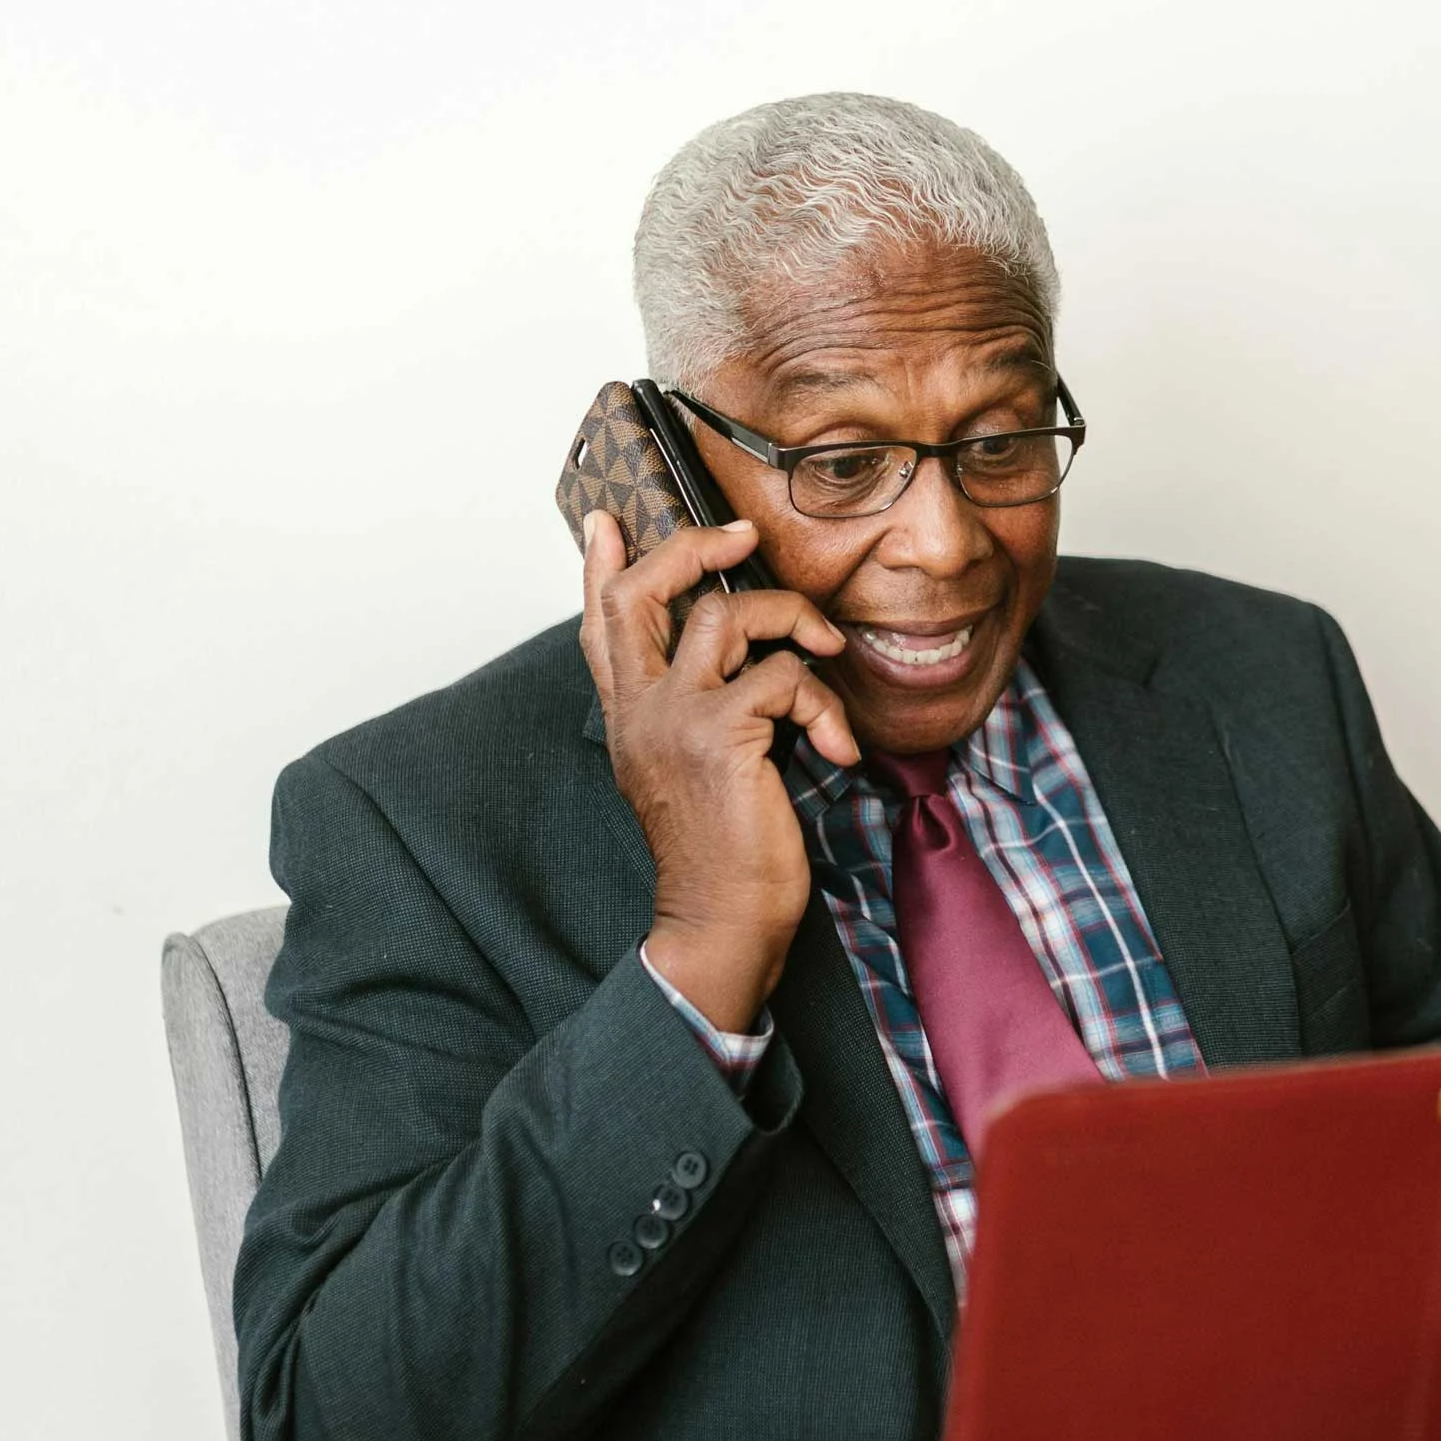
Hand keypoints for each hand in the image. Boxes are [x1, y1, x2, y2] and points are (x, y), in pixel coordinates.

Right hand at [580, 510, 858, 1030]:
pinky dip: (825, 705)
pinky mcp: (721, 735)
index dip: (601, 565)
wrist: (722, 922)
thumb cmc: (723, 854)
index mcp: (629, 716)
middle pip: (641, 593)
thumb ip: (695, 712)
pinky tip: (840, 749)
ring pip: (726, 617)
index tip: (608, 518)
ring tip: (826, 647)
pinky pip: (784, 676)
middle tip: (740, 536)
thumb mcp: (693, 772)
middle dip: (691, 547)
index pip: (600, 623)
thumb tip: (737, 666)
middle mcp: (639, 710)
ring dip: (792, 618)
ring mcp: (674, 719)